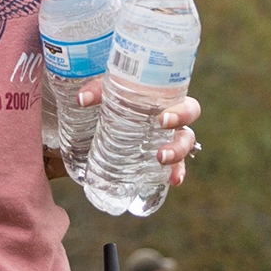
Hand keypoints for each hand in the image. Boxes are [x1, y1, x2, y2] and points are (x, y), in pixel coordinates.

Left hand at [76, 85, 202, 185]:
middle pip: (188, 128)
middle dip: (180, 134)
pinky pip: (175, 167)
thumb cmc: (114, 95)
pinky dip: (176, 173)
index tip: (163, 119)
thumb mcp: (108, 90)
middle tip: (162, 132)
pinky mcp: (158, 158)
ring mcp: (166, 141)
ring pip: (184, 147)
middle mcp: (171, 122)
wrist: (101, 111)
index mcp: (166, 102)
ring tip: (162, 158)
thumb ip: (97, 89)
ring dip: (177, 154)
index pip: (184, 104)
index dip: (181, 112)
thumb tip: (82, 99)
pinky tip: (173, 180)